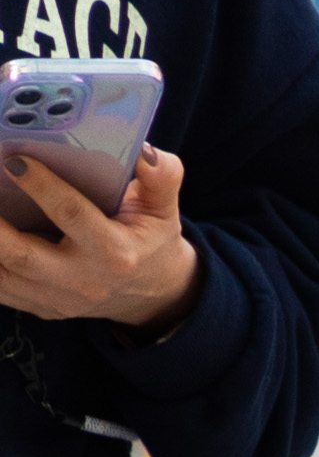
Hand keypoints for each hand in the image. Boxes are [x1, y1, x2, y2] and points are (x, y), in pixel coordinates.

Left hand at [0, 145, 200, 332]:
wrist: (150, 295)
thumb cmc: (150, 243)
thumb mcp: (164, 211)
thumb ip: (162, 178)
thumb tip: (143, 150)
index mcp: (115, 253)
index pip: (72, 216)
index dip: (41, 186)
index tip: (13, 160)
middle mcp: (82, 280)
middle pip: (20, 254)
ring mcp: (57, 299)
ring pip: (1, 274)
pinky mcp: (39, 306)